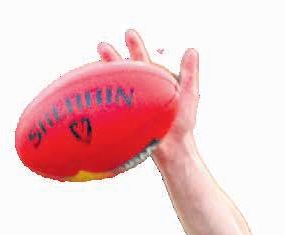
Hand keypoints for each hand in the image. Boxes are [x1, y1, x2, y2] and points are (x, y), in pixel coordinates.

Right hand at [96, 29, 198, 160]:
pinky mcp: (124, 118)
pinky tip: (91, 91)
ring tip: (92, 69)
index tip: (129, 34)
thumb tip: (192, 50)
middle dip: (114, 58)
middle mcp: (140, 92)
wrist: (174, 150)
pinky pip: (111, 105)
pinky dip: (102, 96)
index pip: (143, 62)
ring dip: (104, 77)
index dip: (136, 48)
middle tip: (102, 46)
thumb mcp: (189, 96)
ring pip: (115, 87)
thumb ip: (189, 74)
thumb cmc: (183, 125)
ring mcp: (131, 105)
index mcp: (154, 83)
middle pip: (124, 72)